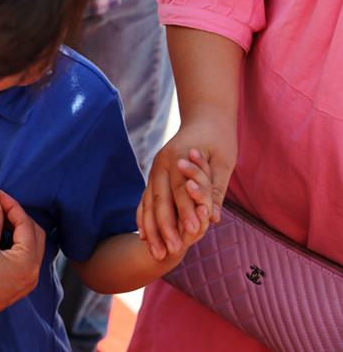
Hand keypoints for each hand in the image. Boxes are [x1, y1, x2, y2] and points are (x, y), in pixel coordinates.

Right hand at [0, 191, 45, 330]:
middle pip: (33, 233)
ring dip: (15, 229)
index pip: (26, 224)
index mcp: (28, 262)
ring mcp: (25, 280)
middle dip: (17, 216)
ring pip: (28, 245)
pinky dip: (12, 243)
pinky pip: (21, 257)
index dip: (12, 205)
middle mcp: (33, 272)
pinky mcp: (16, 284)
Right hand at [137, 110, 236, 259]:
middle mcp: (160, 164)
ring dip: (151, 229)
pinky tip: (144, 236)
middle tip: (171, 252)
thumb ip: (215, 189)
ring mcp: (154, 169)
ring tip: (155, 252)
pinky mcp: (153, 174)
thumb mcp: (224, 161)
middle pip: (160, 201)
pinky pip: (145, 200)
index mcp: (177, 157)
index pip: (181, 191)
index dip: (186, 212)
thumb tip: (213, 218)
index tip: (192, 233)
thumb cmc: (219, 138)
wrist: (204, 115)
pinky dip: (144, 218)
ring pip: (148, 203)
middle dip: (164, 228)